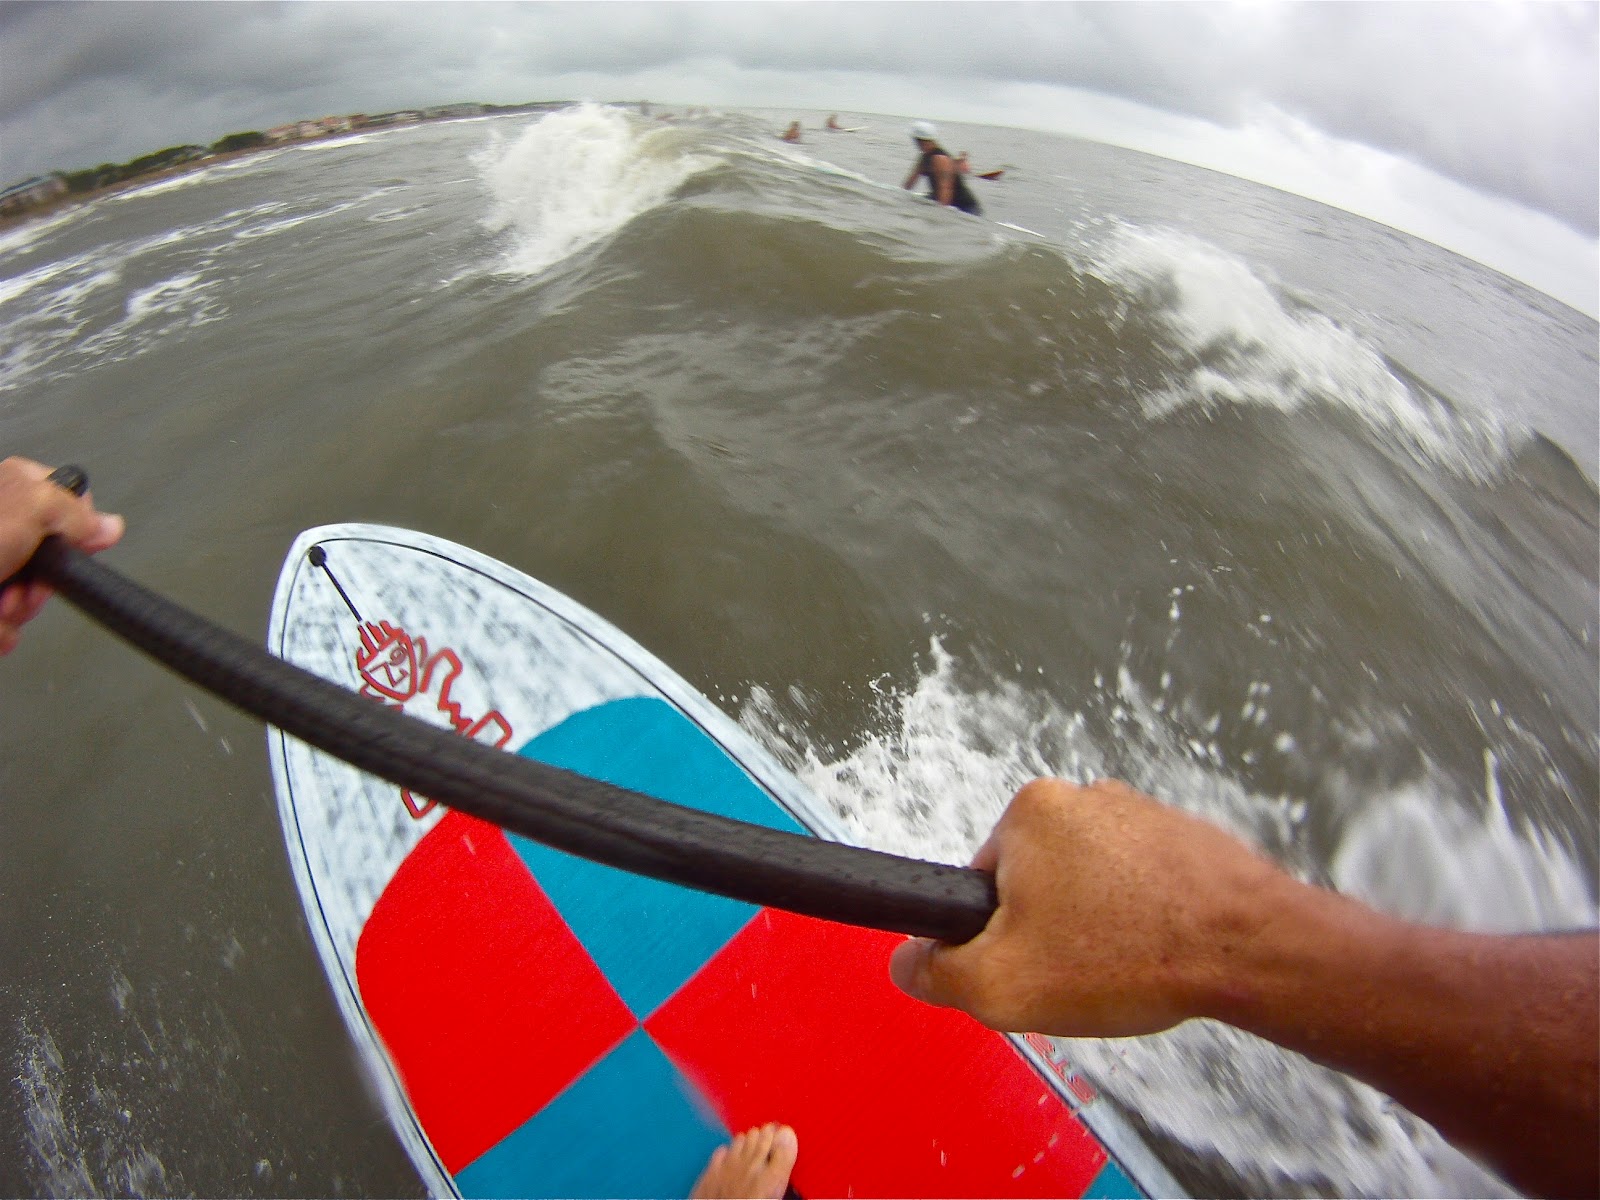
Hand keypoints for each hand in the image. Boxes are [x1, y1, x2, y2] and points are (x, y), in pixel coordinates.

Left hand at [0, 456, 123, 654]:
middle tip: (20, 585)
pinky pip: (3, 622)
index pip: (68, 504)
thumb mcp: (23, 511)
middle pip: (49, 557)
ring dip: (15, 611)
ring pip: (26, 595)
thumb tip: (107, 524)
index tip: (71, 548)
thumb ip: (70, 512)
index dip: (75, 533)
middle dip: (38, 584)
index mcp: (8, 488)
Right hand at [889, 777, 1294, 1036]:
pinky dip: (1144, 923)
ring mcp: (1138, 814)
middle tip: (1078, 973)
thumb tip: (910, 963)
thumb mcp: (1001, 985)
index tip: (1026, 963)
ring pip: (1090, 888)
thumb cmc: (1134, 954)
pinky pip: (1139, 889)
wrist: (1252, 947)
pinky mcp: (1183, 839)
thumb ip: (937, 973)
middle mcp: (1083, 799)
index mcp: (1029, 813)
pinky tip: (1159, 954)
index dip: (994, 937)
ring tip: (1126, 966)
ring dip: (1100, 930)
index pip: (978, 884)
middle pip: (1035, 884)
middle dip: (1050, 934)